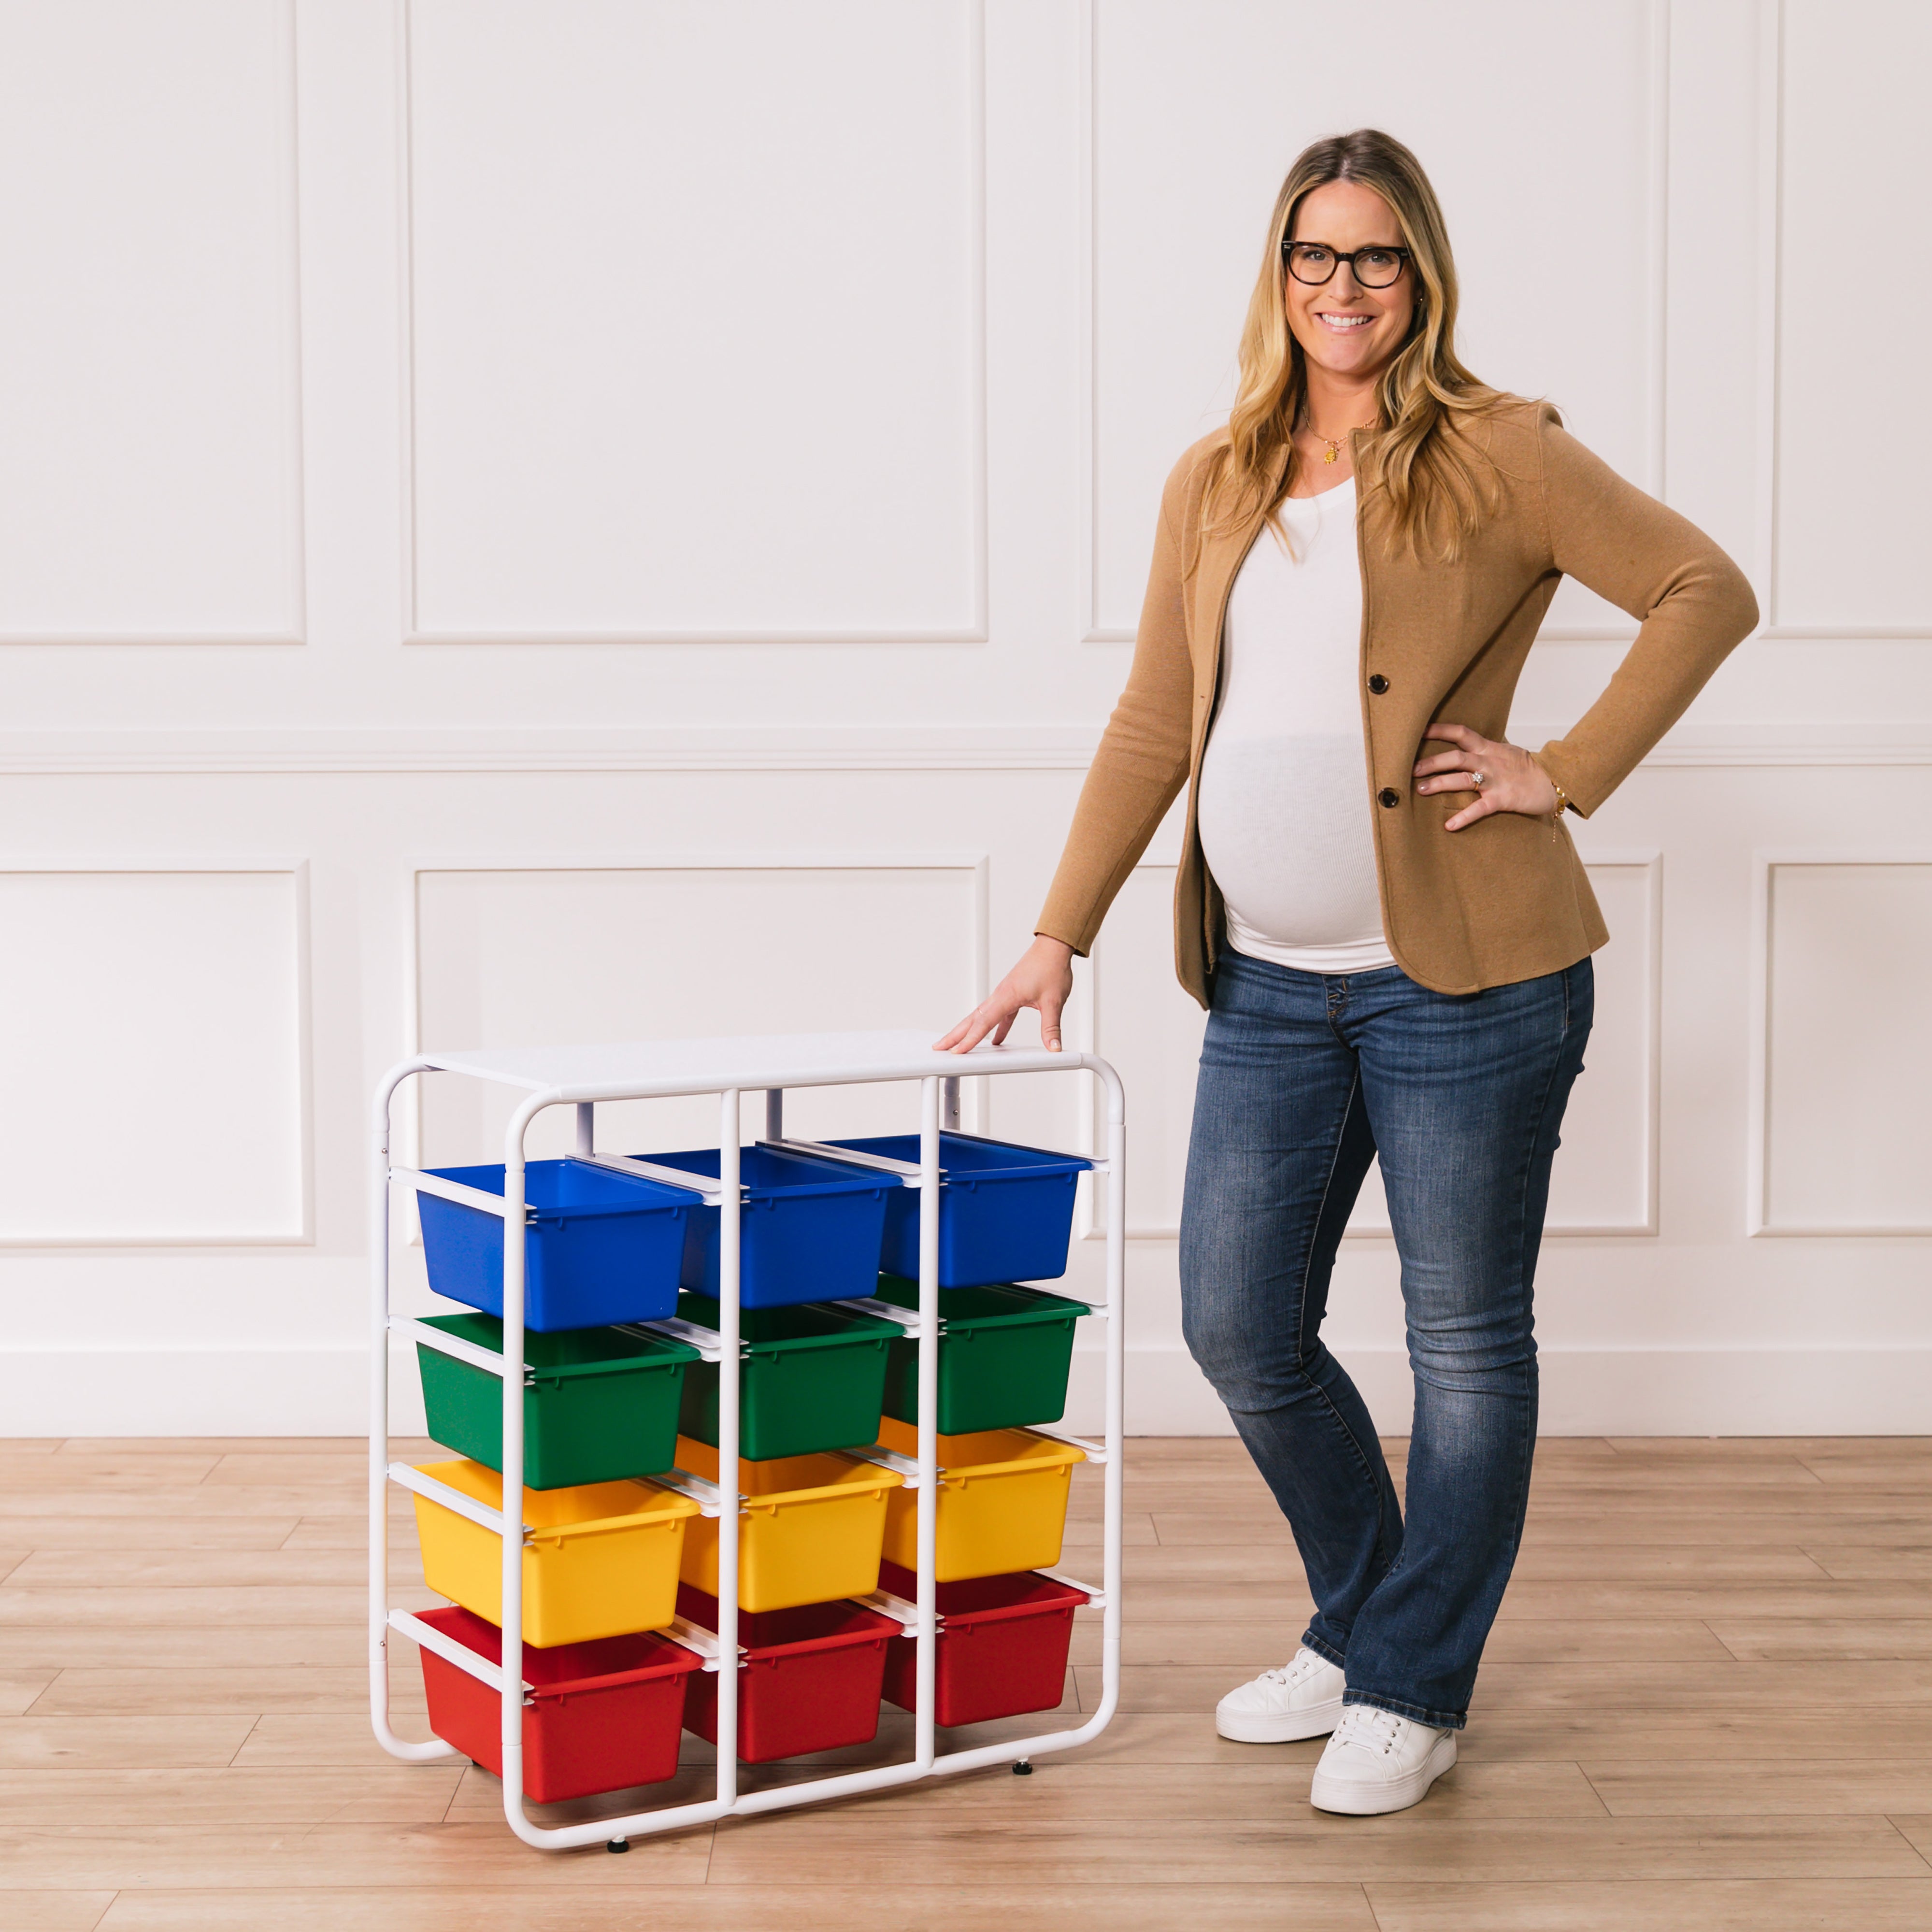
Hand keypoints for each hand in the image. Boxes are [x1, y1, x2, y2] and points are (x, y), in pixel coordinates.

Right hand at [934, 935, 1074, 1053]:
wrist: (1053, 947)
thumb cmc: (1051, 967)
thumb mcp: (1054, 1001)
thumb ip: (1051, 1026)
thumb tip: (1053, 1047)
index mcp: (1007, 996)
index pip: (984, 1022)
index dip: (970, 1039)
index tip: (957, 1051)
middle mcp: (1000, 995)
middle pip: (973, 1019)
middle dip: (955, 1034)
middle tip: (939, 1046)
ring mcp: (1003, 995)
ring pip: (981, 1016)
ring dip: (968, 1030)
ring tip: (958, 1043)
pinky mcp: (1010, 995)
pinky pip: (997, 1015)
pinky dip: (993, 1027)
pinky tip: (996, 1040)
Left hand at [1412, 721, 1556, 831]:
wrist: (1553, 782)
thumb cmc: (1525, 768)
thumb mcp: (1503, 751)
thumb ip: (1482, 749)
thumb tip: (1460, 746)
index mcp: (1488, 748)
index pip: (1461, 733)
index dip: (1440, 730)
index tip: (1419, 730)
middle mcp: (1489, 762)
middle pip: (1456, 757)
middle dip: (1432, 762)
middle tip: (1411, 769)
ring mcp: (1495, 780)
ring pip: (1463, 779)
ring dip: (1440, 784)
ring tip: (1420, 790)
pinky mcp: (1502, 799)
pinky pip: (1480, 808)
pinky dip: (1464, 817)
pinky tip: (1449, 825)